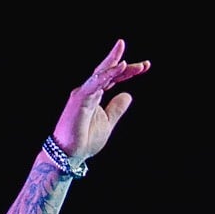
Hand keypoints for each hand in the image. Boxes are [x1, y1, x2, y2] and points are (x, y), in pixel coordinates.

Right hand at [51, 40, 149, 165]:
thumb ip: (116, 108)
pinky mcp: (80, 98)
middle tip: (144, 62)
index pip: (113, 78)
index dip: (128, 71)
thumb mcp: (108, 122)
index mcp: (95, 95)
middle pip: (108, 71)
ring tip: (129, 61)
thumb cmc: (85, 139)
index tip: (145, 66)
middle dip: (122, 61)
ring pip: (101, 73)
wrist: (69, 153)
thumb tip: (128, 95)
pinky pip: (96, 83)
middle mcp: (89, 90)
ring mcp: (83, 93)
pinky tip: (120, 67)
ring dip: (116, 65)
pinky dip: (108, 74)